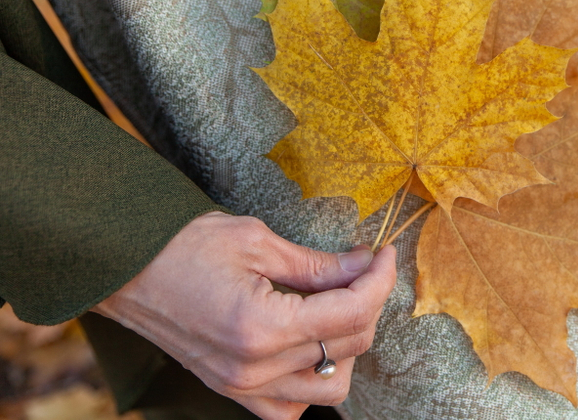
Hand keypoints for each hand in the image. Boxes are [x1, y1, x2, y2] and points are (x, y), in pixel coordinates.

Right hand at [95, 212, 396, 419]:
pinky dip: (313, 381)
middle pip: (349, 346)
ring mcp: (242, 388)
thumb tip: (366, 263)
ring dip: (347, 345)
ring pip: (331, 388)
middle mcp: (254, 369)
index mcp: (261, 327)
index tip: (385, 253)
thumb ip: (318, 263)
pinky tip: (310, 343)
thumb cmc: (182, 246)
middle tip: (363, 266)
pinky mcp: (233, 392)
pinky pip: (292, 408)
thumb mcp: (257, 241)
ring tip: (337, 304)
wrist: (125, 269)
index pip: (351, 313)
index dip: (380, 279)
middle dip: (368, 302)